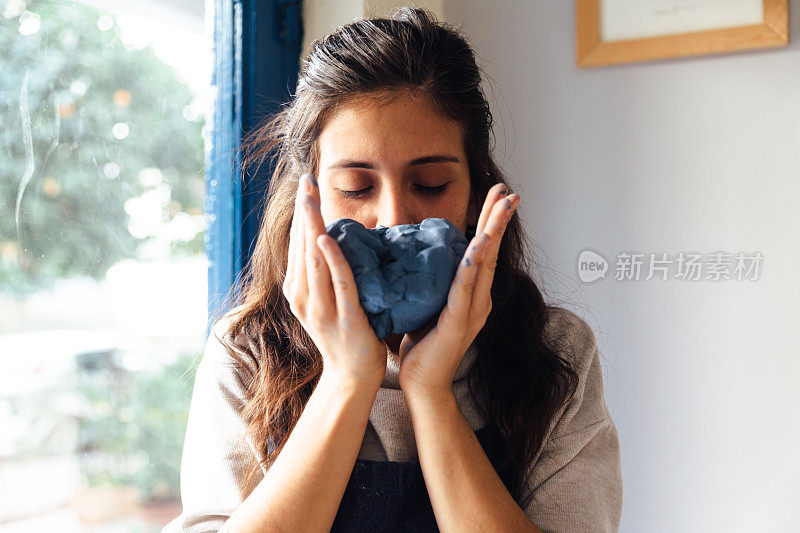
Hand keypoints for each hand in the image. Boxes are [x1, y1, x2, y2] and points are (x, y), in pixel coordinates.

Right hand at [283, 173, 387, 386]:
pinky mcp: (343, 317)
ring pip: (313, 260)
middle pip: (300, 246)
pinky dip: (332, 260)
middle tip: (306, 179)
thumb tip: (332, 237)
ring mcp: (320, 309)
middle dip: (303, 210)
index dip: (300, 213)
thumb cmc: (345, 333)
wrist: (352, 376)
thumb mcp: (326, 299)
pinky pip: (338, 283)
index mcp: (297, 290)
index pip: (297, 244)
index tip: (305, 184)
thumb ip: (325, 272)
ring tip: (311, 197)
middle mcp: (302, 297)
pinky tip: (327, 239)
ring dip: (312, 226)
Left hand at [397, 183, 519, 397]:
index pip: (482, 251)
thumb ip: (428, 281)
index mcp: (471, 294)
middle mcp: (479, 300)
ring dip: (493, 233)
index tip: (495, 195)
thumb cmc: (422, 345)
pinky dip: (472, 265)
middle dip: (499, 218)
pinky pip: (464, 289)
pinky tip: (478, 245)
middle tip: (509, 191)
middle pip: (490, 251)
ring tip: (503, 207)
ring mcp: (472, 312)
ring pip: (484, 264)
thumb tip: (412, 253)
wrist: (424, 384)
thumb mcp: (426, 303)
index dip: (489, 222)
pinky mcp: (458, 323)